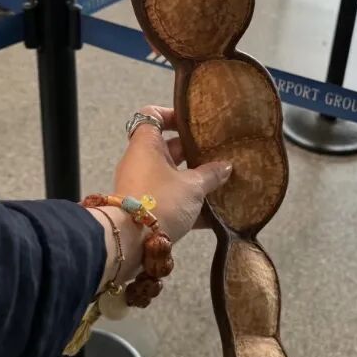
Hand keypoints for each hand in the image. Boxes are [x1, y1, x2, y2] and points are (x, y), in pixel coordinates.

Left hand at [90, 106, 231, 280]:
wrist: (130, 242)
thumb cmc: (161, 201)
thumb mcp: (193, 187)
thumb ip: (211, 175)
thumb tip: (226, 167)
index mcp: (147, 144)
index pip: (152, 115)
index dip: (172, 115)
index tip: (194, 122)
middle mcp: (140, 161)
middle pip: (167, 148)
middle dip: (194, 152)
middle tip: (218, 154)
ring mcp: (140, 185)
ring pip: (170, 176)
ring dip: (193, 180)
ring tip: (220, 184)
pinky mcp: (143, 208)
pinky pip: (169, 199)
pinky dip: (188, 204)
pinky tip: (214, 217)